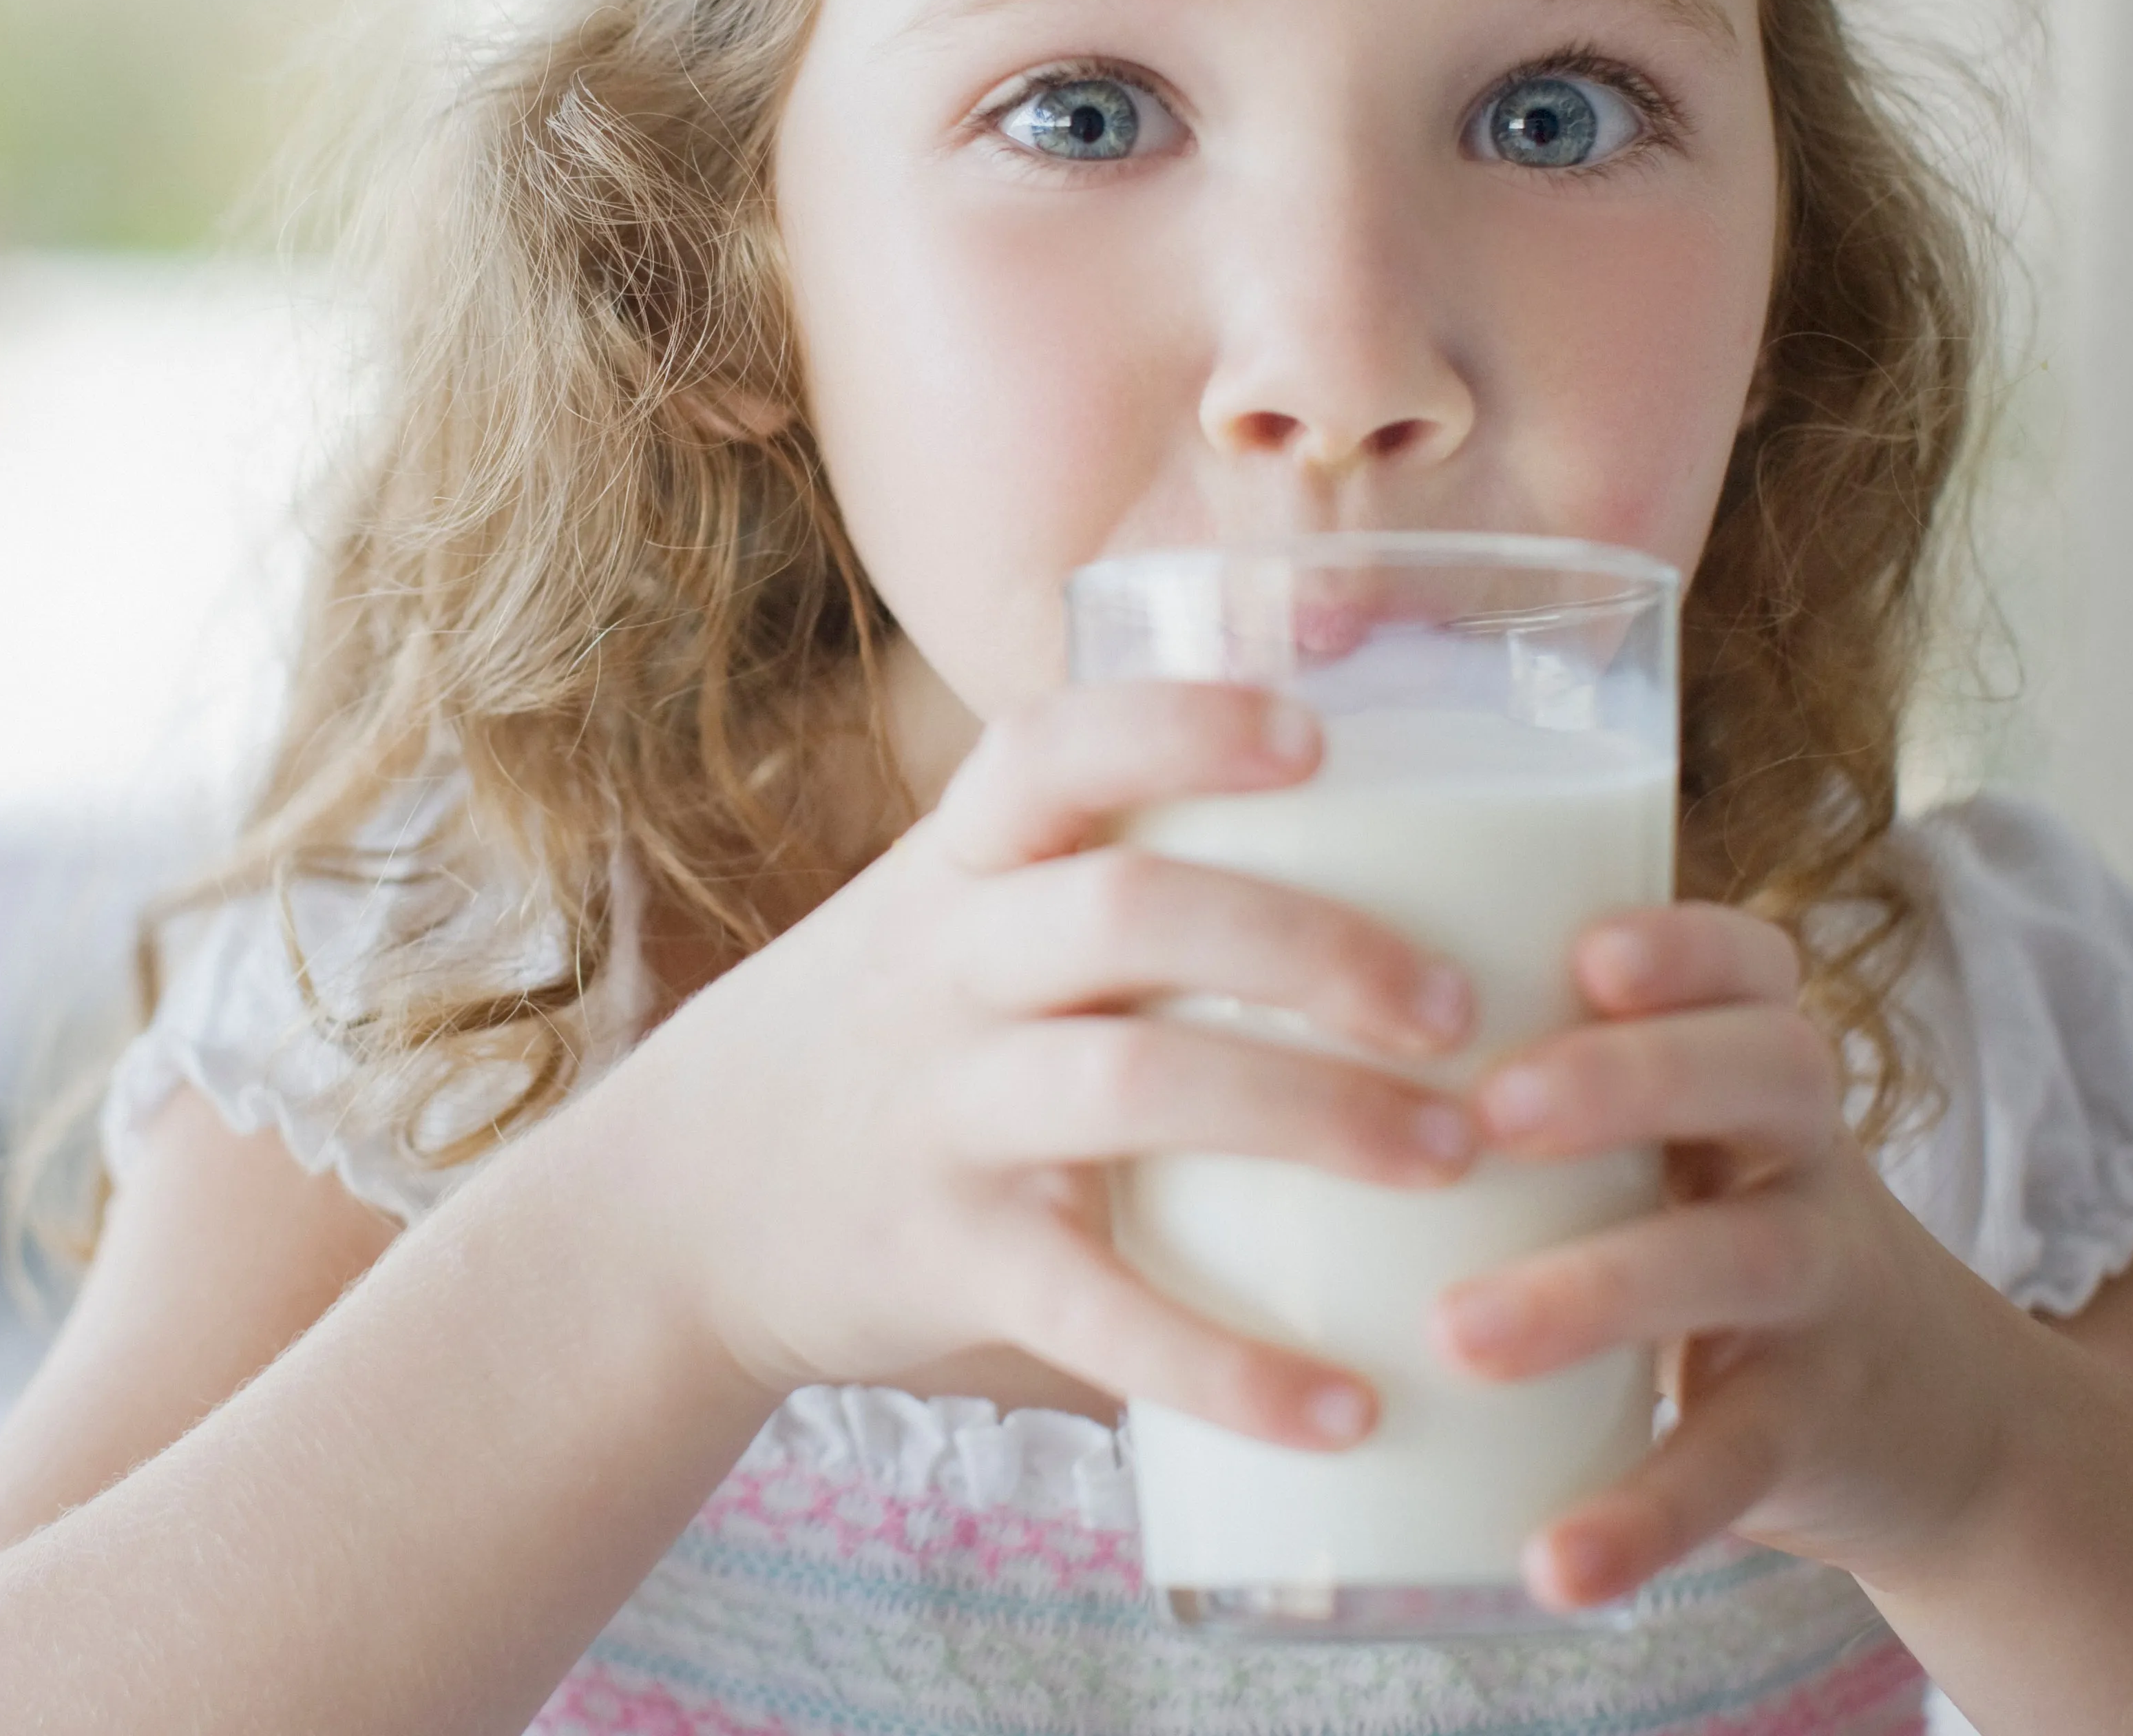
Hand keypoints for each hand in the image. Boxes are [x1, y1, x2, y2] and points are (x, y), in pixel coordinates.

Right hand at [563, 681, 1480, 1450]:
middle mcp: (943, 970)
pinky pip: (1095, 1314)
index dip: (1181, 724)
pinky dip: (1229, 1366)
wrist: (673, 1208)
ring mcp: (937, 1115)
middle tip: (1459, 1004)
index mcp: (957, 868)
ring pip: (1130, 1084)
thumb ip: (1111, 894)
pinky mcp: (942, 1261)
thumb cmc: (890, 1045)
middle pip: (1130, 909)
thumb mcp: (955, 927)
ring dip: (1311, 1115)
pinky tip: (1347, 1408)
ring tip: (1453, 1159)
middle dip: (1312, 944)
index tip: (1316, 734)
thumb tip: (1396, 876)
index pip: (1049, 748)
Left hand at [1431, 906, 2030, 1606]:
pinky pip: (1734, 1464)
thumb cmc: (1703, 1228)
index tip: (1586, 949)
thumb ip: (1520, 1088)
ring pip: (1737, 1259)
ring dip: (1597, 1290)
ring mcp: (1817, 1287)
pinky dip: (1645, 1514)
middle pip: (1761, 1074)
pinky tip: (1555, 1563)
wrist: (1917, 1408)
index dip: (1685, 946)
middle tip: (1489, 1112)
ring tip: (1461, 1334)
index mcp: (1745, 1065)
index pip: (1751, 965)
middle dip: (1629, 1080)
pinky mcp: (1810, 1425)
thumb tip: (1255, 1049)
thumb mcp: (1659, 1139)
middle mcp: (1799, 1154)